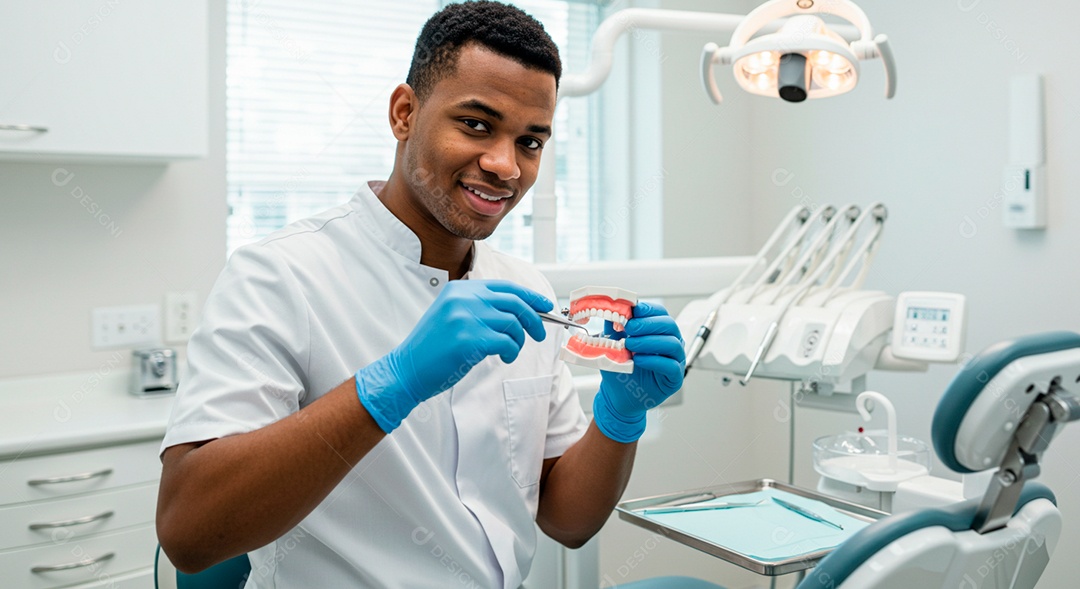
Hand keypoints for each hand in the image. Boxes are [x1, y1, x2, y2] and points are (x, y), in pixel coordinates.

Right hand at [356, 279, 552, 432]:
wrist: (407, 369)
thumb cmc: (433, 349)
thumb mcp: (452, 316)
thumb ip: (480, 308)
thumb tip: (521, 311)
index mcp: (460, 289)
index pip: (505, 287)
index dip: (530, 296)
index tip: (545, 306)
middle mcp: (463, 298)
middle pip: (514, 302)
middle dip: (534, 319)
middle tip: (539, 335)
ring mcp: (465, 317)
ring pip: (513, 323)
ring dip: (519, 340)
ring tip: (510, 352)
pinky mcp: (469, 339)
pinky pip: (506, 342)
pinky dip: (511, 351)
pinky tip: (504, 357)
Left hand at [593, 301, 684, 442]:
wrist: (619, 394)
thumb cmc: (621, 368)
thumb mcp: (612, 342)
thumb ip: (613, 325)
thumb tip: (610, 307)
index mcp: (659, 330)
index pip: (660, 312)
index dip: (647, 309)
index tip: (632, 310)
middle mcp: (671, 342)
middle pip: (669, 325)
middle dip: (648, 324)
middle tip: (630, 328)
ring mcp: (675, 360)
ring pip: (672, 344)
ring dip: (649, 341)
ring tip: (630, 345)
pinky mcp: (674, 378)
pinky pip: (671, 366)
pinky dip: (654, 361)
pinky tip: (639, 360)